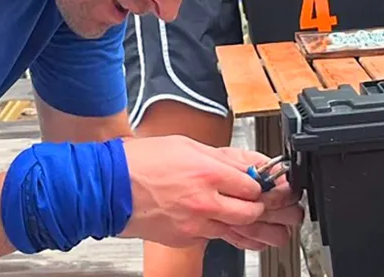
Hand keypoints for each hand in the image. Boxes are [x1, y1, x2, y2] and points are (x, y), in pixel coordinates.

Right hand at [118, 136, 302, 249]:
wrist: (109, 187)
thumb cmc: (139, 162)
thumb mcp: (184, 146)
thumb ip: (218, 158)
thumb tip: (241, 165)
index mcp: (207, 171)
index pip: (253, 183)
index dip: (261, 184)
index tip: (264, 183)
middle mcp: (205, 199)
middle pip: (252, 210)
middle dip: (263, 207)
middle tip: (270, 205)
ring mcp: (196, 222)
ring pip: (238, 230)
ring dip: (256, 228)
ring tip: (274, 230)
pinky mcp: (186, 237)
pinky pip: (216, 237)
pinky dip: (226, 232)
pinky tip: (236, 231)